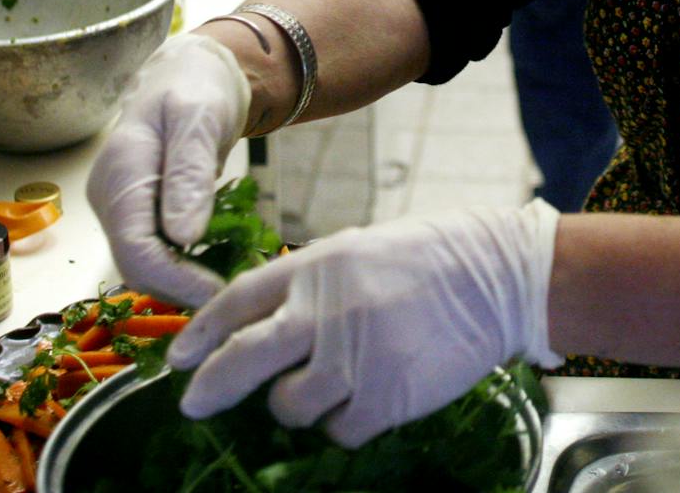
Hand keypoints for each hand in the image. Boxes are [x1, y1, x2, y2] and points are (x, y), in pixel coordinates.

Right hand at [85, 33, 251, 308]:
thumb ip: (189, 174)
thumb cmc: (197, 87)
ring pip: (146, 265)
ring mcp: (121, 209)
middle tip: (234, 294)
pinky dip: (187, 266)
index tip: (219, 293)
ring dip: (185, 281)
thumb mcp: (200, 120)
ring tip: (232, 281)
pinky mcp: (138, 215)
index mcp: (120, 173)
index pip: (135, 249)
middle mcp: (111, 197)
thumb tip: (184, 236)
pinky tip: (221, 262)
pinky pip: (157, 253)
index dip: (175, 280)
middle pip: (137, 265)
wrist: (192, 74)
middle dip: (181, 287)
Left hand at [169, 202, 561, 446]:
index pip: (238, 302)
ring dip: (294, 404)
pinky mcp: (386, 398)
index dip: (202, 333)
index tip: (180, 357)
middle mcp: (327, 313)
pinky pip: (338, 429)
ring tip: (325, 385)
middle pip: (244, 359)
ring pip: (288, 405)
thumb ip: (310, 283)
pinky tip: (363, 400)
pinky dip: (341, 423)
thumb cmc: (430, 257)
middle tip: (194, 404)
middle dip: (210, 387)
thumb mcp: (358, 249)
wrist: (498, 278)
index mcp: (318, 267)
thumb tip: (262, 319)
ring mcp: (355, 360)